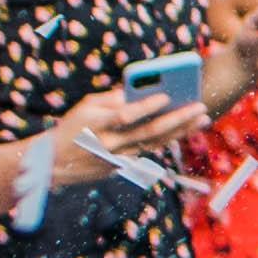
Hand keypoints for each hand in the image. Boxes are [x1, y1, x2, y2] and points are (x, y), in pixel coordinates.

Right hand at [59, 78, 210, 168]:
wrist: (55, 163)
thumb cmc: (71, 127)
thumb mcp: (84, 107)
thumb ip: (110, 99)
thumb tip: (135, 91)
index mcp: (98, 124)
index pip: (126, 115)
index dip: (146, 106)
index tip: (166, 96)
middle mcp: (111, 143)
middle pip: (149, 132)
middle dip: (178, 120)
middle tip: (200, 109)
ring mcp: (119, 158)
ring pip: (155, 144)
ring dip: (181, 131)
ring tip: (201, 119)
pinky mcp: (123, 166)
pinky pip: (149, 151)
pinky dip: (168, 140)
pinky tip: (185, 130)